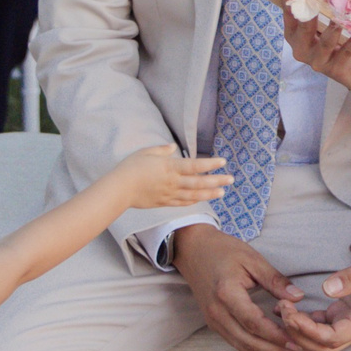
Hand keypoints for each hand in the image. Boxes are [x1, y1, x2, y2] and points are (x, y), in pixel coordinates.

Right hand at [102, 143, 231, 209]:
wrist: (119, 189)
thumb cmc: (130, 168)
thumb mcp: (146, 152)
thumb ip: (161, 150)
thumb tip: (173, 147)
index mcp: (169, 167)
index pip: (194, 165)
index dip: (210, 164)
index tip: (222, 162)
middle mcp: (173, 182)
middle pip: (199, 182)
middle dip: (217, 181)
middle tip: (231, 179)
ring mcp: (170, 194)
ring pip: (194, 194)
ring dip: (210, 193)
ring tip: (222, 192)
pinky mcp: (164, 202)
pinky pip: (183, 202)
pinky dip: (194, 200)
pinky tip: (202, 199)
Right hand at [173, 225, 306, 350]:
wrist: (193, 250)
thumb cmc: (223, 250)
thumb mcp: (253, 259)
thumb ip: (275, 280)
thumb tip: (298, 297)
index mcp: (227, 293)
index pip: (254, 323)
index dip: (276, 335)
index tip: (297, 340)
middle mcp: (217, 312)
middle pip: (248, 342)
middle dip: (275, 350)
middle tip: (299, 350)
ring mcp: (212, 320)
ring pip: (241, 346)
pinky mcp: (213, 323)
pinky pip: (235, 341)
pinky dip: (255, 347)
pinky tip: (272, 345)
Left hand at [276, 238, 350, 350]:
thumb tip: (328, 289)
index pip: (334, 337)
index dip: (309, 331)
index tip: (291, 313)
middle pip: (323, 346)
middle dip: (299, 335)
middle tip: (283, 312)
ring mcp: (350, 321)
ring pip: (320, 341)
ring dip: (299, 332)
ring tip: (281, 311)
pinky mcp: (343, 313)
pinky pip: (319, 327)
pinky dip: (302, 323)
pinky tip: (288, 310)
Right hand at [280, 12, 350, 91]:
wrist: (350, 71)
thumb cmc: (335, 42)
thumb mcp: (323, 26)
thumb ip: (321, 8)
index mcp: (294, 35)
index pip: (289, 14)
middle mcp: (301, 48)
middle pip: (304, 27)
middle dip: (311, 10)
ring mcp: (317, 60)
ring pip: (325, 42)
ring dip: (335, 27)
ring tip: (342, 16)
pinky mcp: (334, 68)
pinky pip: (346, 51)